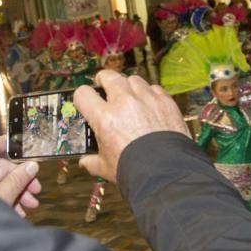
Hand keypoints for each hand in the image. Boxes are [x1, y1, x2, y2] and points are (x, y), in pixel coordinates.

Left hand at [0, 136, 41, 217]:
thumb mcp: (4, 196)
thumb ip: (19, 179)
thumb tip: (31, 167)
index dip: (11, 145)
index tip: (26, 148)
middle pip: (2, 168)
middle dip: (21, 179)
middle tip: (35, 189)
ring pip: (0, 182)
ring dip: (17, 192)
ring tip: (29, 205)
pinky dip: (6, 198)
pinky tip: (17, 210)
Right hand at [74, 70, 190, 182]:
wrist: (167, 173)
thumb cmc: (135, 170)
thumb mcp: (106, 167)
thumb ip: (93, 161)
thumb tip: (85, 162)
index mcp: (105, 118)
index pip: (83, 93)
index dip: (82, 97)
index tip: (86, 100)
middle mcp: (124, 103)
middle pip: (109, 77)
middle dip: (104, 80)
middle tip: (104, 86)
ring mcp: (146, 99)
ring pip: (133, 80)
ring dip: (129, 86)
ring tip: (130, 97)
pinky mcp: (165, 101)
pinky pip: (154, 88)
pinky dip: (150, 94)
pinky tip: (150, 105)